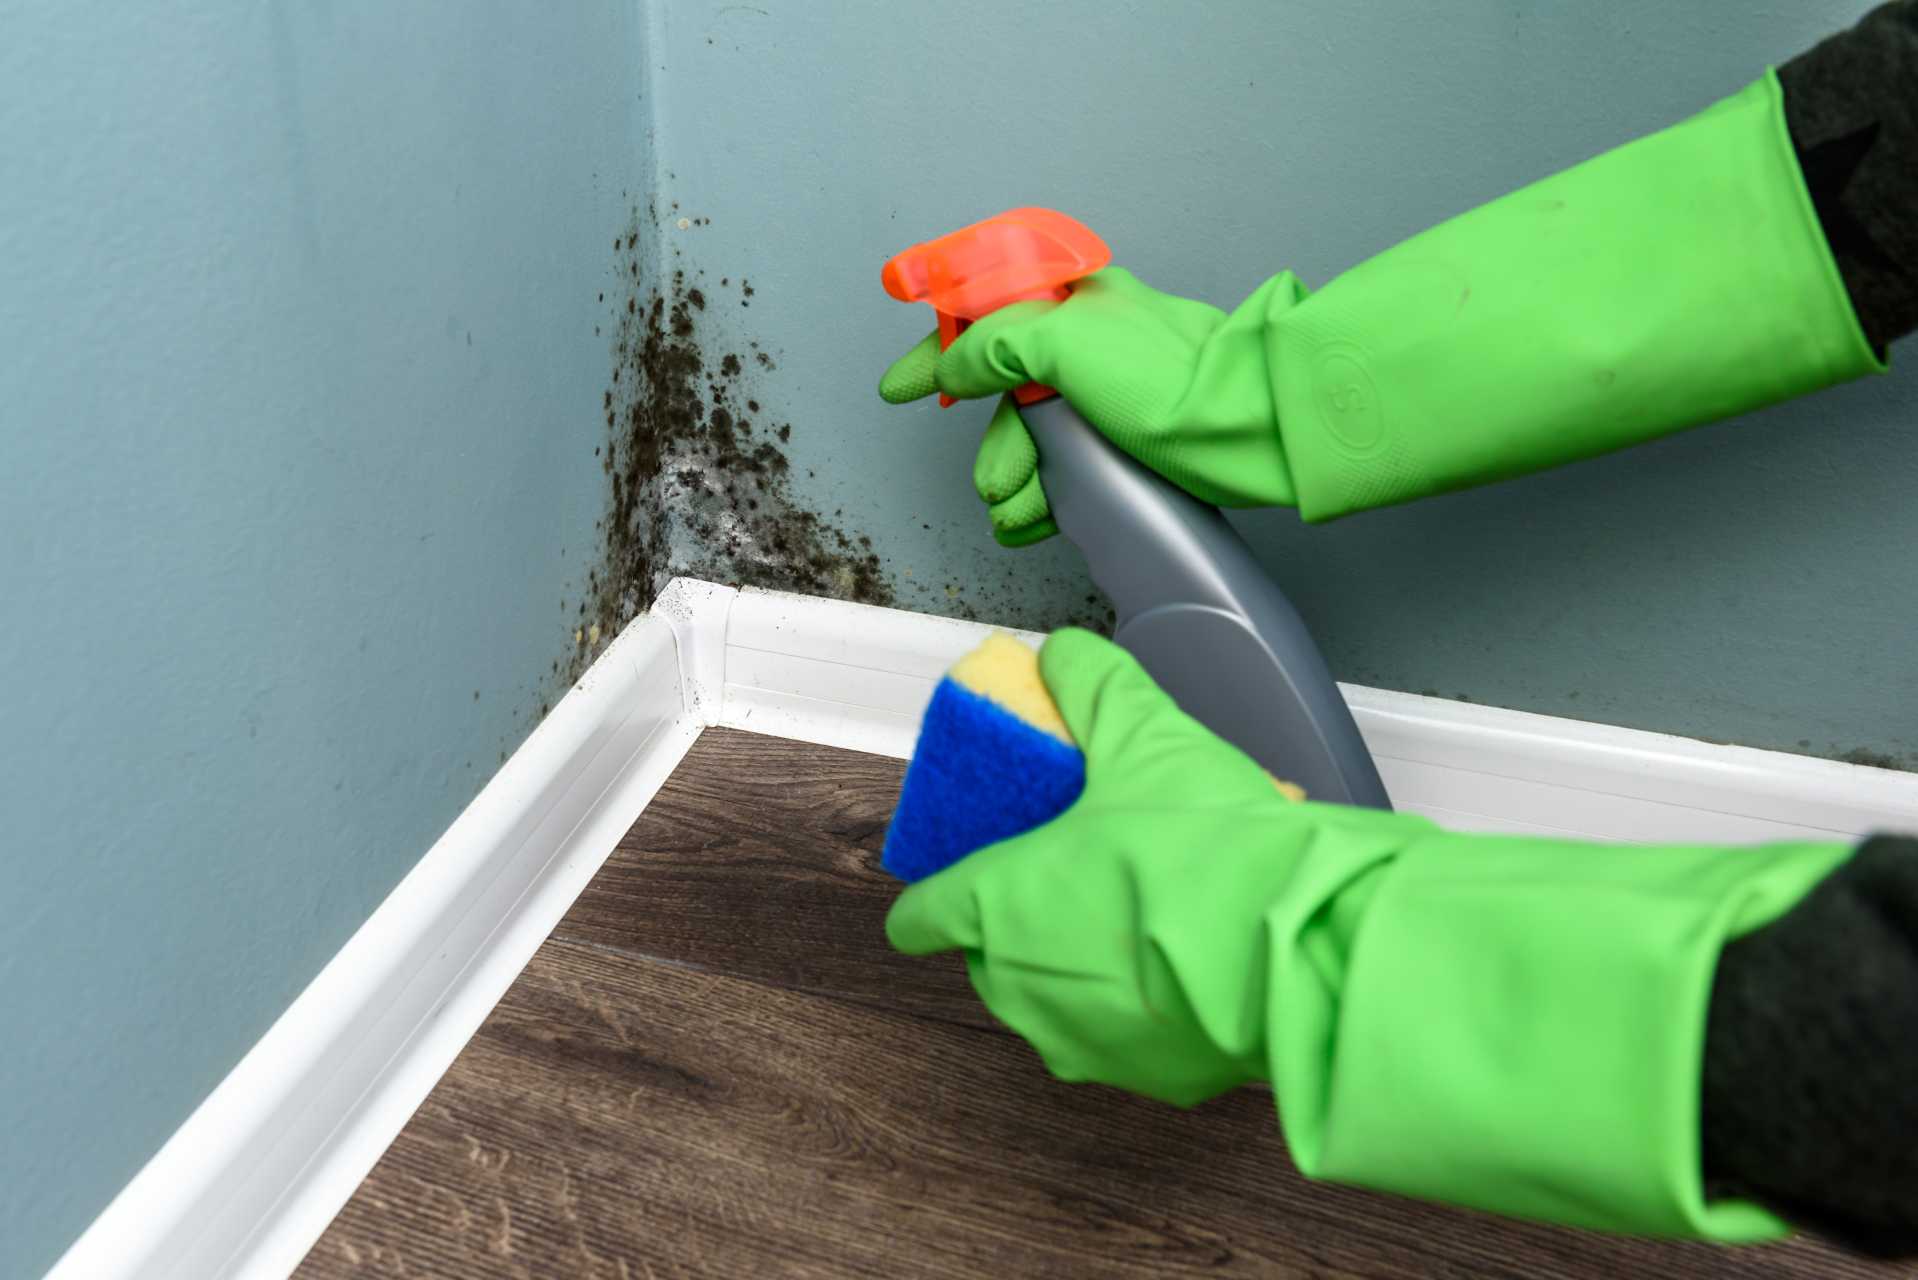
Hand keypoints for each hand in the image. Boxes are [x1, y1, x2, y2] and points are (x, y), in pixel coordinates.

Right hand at [879, 267, 1303, 546]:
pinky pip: (1069, 466)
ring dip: (1019, 481)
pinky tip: (1039, 522)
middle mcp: (1086, 343)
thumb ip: (995, 346)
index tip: (899, 389)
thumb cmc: (1167, 379)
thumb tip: (953, 367)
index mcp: (1071, 302)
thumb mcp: (1062, 343)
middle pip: (1006, 394)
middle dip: (997, 447)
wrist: (1244, 431)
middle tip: (997, 485)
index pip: (982, 317)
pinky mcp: (1129, 439)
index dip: (936, 353)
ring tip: (1020, 514)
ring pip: (1037, 438)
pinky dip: (1048, 497)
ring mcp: (1108, 393)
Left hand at [884, 627, 1429, 1105]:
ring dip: (1089, 962)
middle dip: (1031, 917)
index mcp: (995, 908)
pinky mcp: (1149, 1080)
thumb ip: (1091, 682)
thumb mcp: (1144, 733)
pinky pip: (1132, 1033)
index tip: (970, 872)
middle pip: (993, 956)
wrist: (1303, 945)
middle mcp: (1019, 989)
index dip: (938, 892)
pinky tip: (1200, 956)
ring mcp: (1082, 1043)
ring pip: (1061, 999)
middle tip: (1087, 869)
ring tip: (1154, 908)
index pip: (919, 917)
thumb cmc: (1204, 846)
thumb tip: (1065, 655)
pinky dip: (1152, 1002)